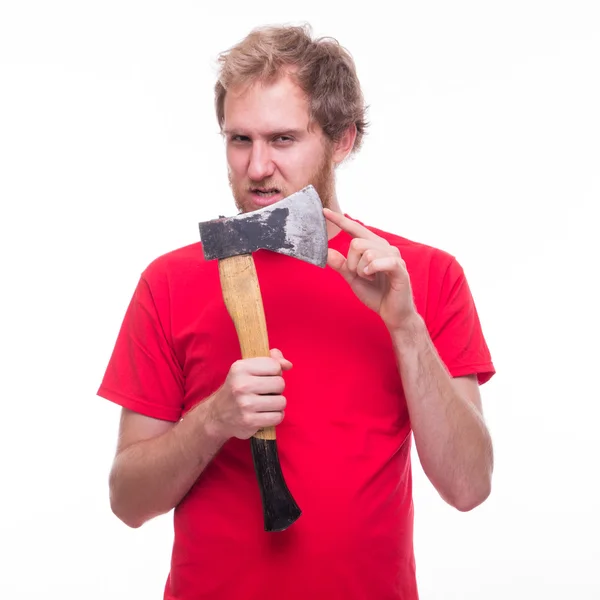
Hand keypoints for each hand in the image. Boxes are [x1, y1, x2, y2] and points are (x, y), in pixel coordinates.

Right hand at [209, 349, 292, 439]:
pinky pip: (277, 417)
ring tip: (265, 404)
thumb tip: (288, 364)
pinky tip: (264, 414)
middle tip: (265, 392)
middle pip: (280, 383)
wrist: (218, 414)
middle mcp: (241, 385)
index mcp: (240, 368)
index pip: (275, 366)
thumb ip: (270, 360)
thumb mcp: (248, 368)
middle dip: (276, 389)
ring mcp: (245, 404)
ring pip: (281, 402)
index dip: (275, 372)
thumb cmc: (238, 388)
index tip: (266, 377)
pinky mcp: (250, 421)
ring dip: (277, 404)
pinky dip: (275, 416)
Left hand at [324, 208, 417, 331]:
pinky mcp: (399, 268)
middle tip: (361, 275)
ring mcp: (393, 256)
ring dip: (362, 270)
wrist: (393, 313)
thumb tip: (327, 252)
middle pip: (356, 243)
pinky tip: (374, 277)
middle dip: (351, 263)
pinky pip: (378, 261)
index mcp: (374, 247)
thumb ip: (342, 265)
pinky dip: (371, 270)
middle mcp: (385, 247)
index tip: (324, 211)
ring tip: (370, 279)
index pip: (355, 229)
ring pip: (366, 252)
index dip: (340, 220)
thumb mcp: (353, 279)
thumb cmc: (376, 294)